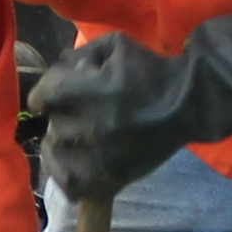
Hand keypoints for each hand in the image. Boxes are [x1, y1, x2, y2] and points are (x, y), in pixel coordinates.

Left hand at [35, 0, 231, 202]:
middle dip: (62, 115)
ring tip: (75, 136)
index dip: (46, 93)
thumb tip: (57, 70)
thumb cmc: (150, 73)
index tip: (53, 96)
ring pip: (57, 152)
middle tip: (79, 112)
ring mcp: (99, 157)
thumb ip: (80, 54)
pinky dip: (64, 174)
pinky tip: (72, 161)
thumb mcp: (115, 46)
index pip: (44, 96)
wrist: (188, 106)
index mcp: (90, 91)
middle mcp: (91, 127)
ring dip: (62, 142)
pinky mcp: (110, 179)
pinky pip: (70, 185)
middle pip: (53, 123)